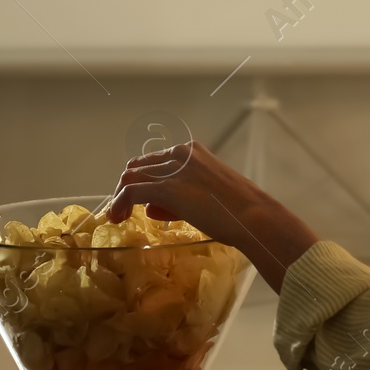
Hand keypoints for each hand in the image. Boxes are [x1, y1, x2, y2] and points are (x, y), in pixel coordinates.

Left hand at [109, 142, 318, 291]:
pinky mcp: (166, 188)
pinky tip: (117, 218)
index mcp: (191, 151)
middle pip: (137, 167)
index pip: (154, 161)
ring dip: (119, 197)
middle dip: (128, 188)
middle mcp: (179, 153)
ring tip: (119, 217)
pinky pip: (130, 192)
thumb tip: (151, 207)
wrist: (252, 216)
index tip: (141, 203)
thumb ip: (178, 196)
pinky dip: (118, 204)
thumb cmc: (238, 210)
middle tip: (126, 212)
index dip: (143, 182)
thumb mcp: (207, 194)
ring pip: (129, 177)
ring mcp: (172, 170)